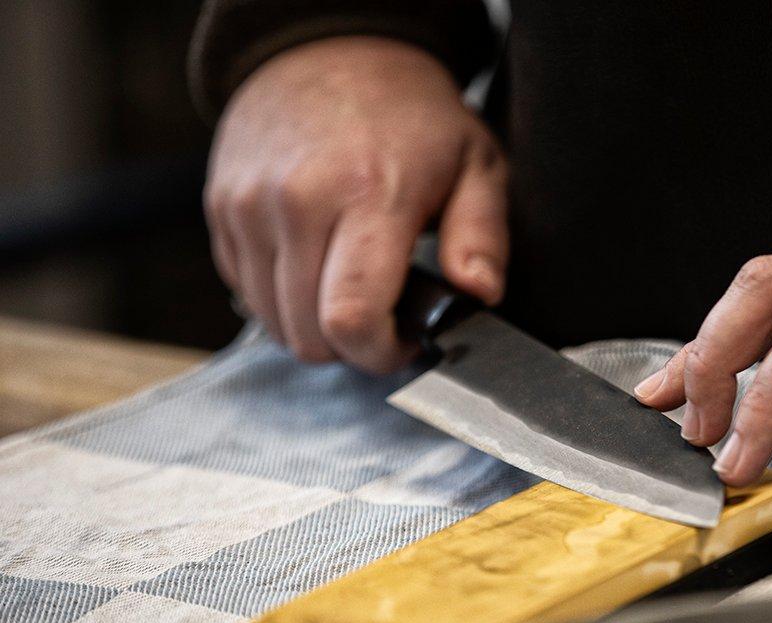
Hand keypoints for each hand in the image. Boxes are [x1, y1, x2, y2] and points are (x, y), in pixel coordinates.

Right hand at [205, 37, 506, 372]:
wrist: (330, 49)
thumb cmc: (413, 117)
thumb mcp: (476, 164)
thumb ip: (482, 236)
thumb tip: (478, 293)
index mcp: (369, 196)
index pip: (350, 319)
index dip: (381, 354)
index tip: (404, 341)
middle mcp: (297, 202)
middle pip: (308, 337)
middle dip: (352, 346)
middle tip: (384, 316)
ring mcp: (248, 205)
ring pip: (273, 323)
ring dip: (314, 324)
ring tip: (351, 285)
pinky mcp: (220, 208)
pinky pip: (246, 292)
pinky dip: (281, 296)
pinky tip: (315, 261)